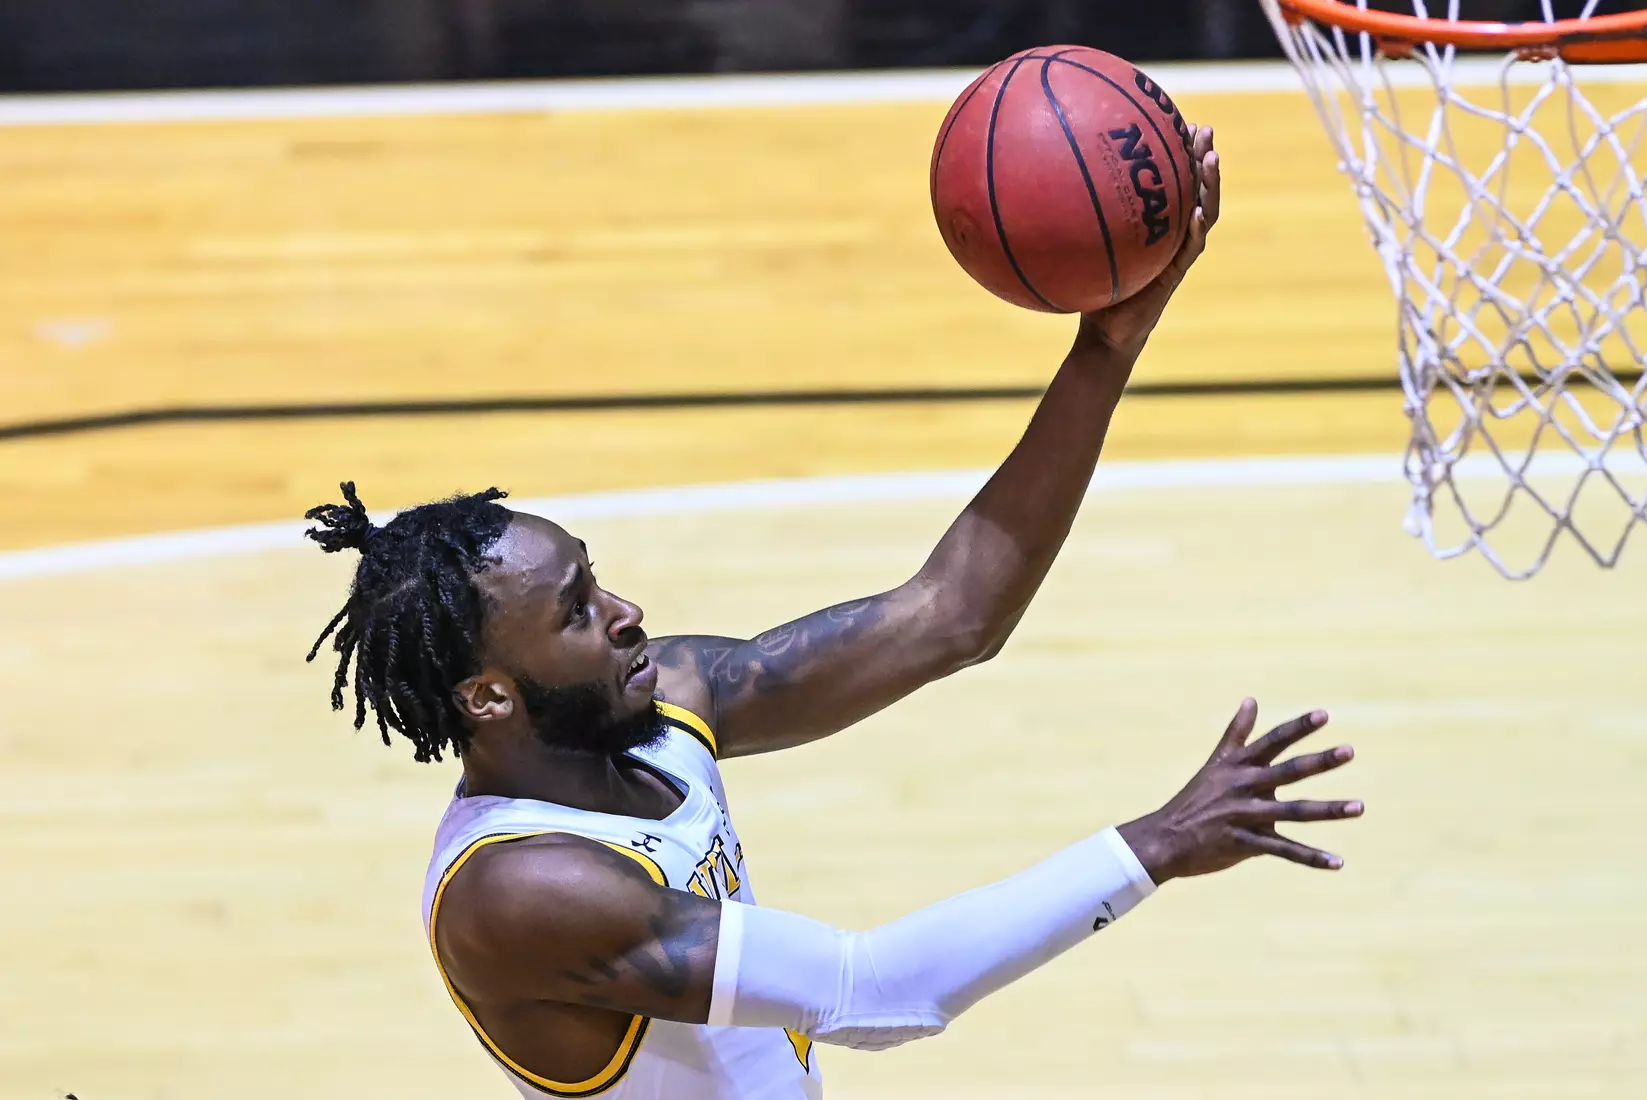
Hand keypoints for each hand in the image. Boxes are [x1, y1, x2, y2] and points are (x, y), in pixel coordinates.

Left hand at [1074, 123, 1220, 359]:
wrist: (1103, 331)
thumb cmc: (1089, 286)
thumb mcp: (1077, 247)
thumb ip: (1070, 219)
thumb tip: (1034, 183)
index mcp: (1154, 220)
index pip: (1173, 179)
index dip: (1179, 150)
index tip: (1178, 119)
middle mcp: (1171, 231)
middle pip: (1195, 187)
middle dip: (1202, 156)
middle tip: (1203, 128)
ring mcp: (1177, 252)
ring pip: (1203, 212)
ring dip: (1210, 185)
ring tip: (1211, 158)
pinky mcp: (1174, 274)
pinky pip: (1191, 248)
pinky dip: (1196, 230)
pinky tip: (1197, 213)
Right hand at [1118, 698, 1361, 883]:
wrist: (1165, 839)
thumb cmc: (1194, 799)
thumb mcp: (1216, 763)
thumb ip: (1237, 733)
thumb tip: (1251, 700)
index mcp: (1238, 765)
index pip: (1273, 741)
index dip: (1298, 728)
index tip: (1325, 715)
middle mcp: (1243, 786)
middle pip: (1287, 771)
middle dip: (1319, 762)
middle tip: (1349, 751)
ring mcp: (1244, 815)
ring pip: (1293, 812)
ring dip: (1328, 810)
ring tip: (1360, 807)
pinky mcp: (1245, 844)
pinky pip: (1284, 850)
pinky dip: (1312, 857)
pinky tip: (1338, 862)